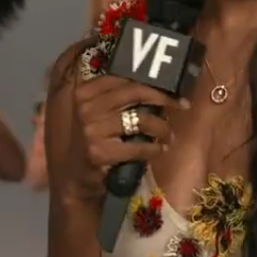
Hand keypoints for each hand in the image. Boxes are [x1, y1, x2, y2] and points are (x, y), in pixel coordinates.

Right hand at [62, 72, 181, 203]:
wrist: (75, 178)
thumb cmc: (93, 142)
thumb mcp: (96, 113)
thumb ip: (116, 97)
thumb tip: (157, 86)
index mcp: (85, 92)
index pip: (125, 79)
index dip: (154, 83)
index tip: (173, 90)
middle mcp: (86, 107)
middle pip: (136, 92)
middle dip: (164, 99)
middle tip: (181, 106)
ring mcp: (91, 130)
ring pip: (142, 120)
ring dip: (162, 128)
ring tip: (168, 135)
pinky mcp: (99, 152)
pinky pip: (139, 147)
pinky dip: (155, 149)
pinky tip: (160, 150)